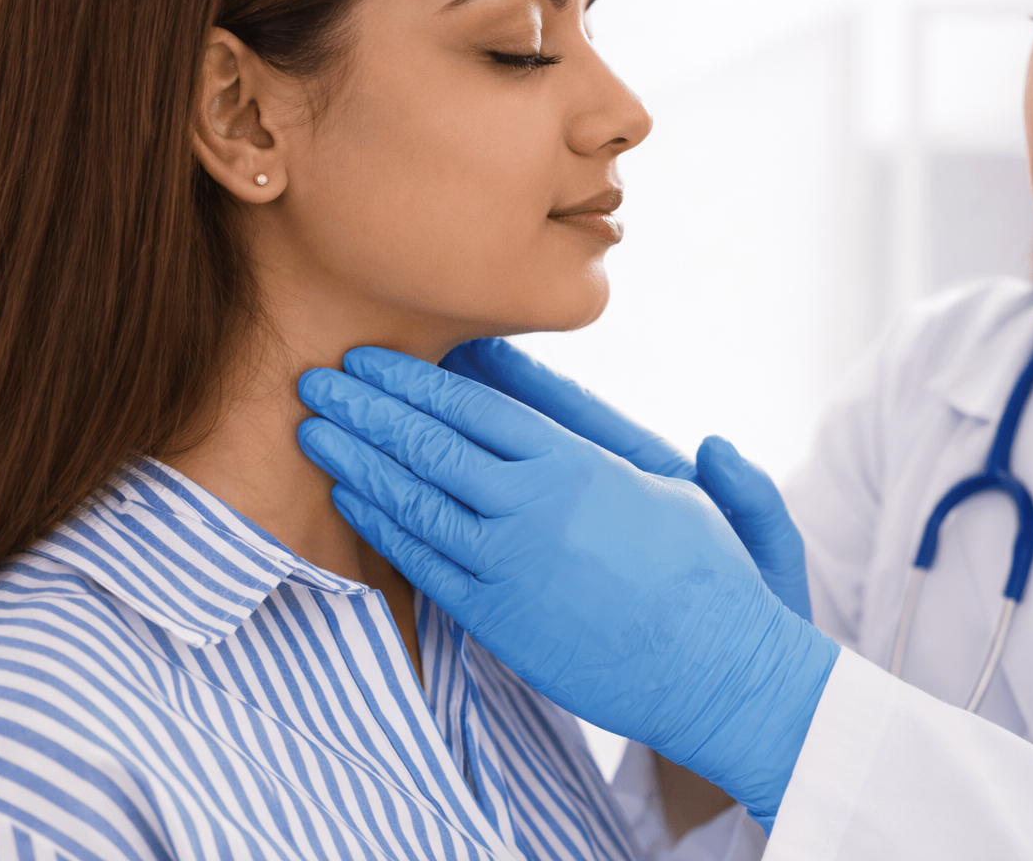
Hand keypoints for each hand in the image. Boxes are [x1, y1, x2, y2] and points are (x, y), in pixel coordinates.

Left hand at [297, 349, 839, 830]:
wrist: (718, 672)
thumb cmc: (710, 573)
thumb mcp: (675, 481)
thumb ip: (616, 429)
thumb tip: (573, 386)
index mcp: (576, 465)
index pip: (473, 407)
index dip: (412, 381)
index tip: (369, 359)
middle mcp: (532, 508)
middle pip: (429, 445)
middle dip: (366, 408)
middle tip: (315, 379)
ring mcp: (508, 566)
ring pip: (413, 501)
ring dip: (357, 461)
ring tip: (314, 430)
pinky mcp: (498, 619)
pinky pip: (423, 563)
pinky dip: (382, 525)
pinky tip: (351, 496)